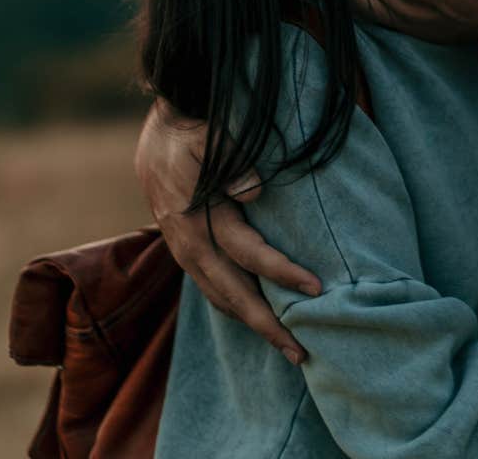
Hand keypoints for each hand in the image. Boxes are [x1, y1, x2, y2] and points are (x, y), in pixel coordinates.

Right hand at [134, 101, 322, 365]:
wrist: (162, 125)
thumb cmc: (196, 127)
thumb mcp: (211, 136)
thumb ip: (233, 162)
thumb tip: (252, 191)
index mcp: (195, 216)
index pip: (245, 252)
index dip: (280, 271)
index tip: (315, 287)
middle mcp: (187, 242)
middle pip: (230, 292)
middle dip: (267, 324)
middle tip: (302, 352)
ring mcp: (184, 250)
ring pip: (219, 298)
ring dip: (252, 324)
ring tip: (286, 347)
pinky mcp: (187, 250)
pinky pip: (211, 289)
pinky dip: (235, 308)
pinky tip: (257, 319)